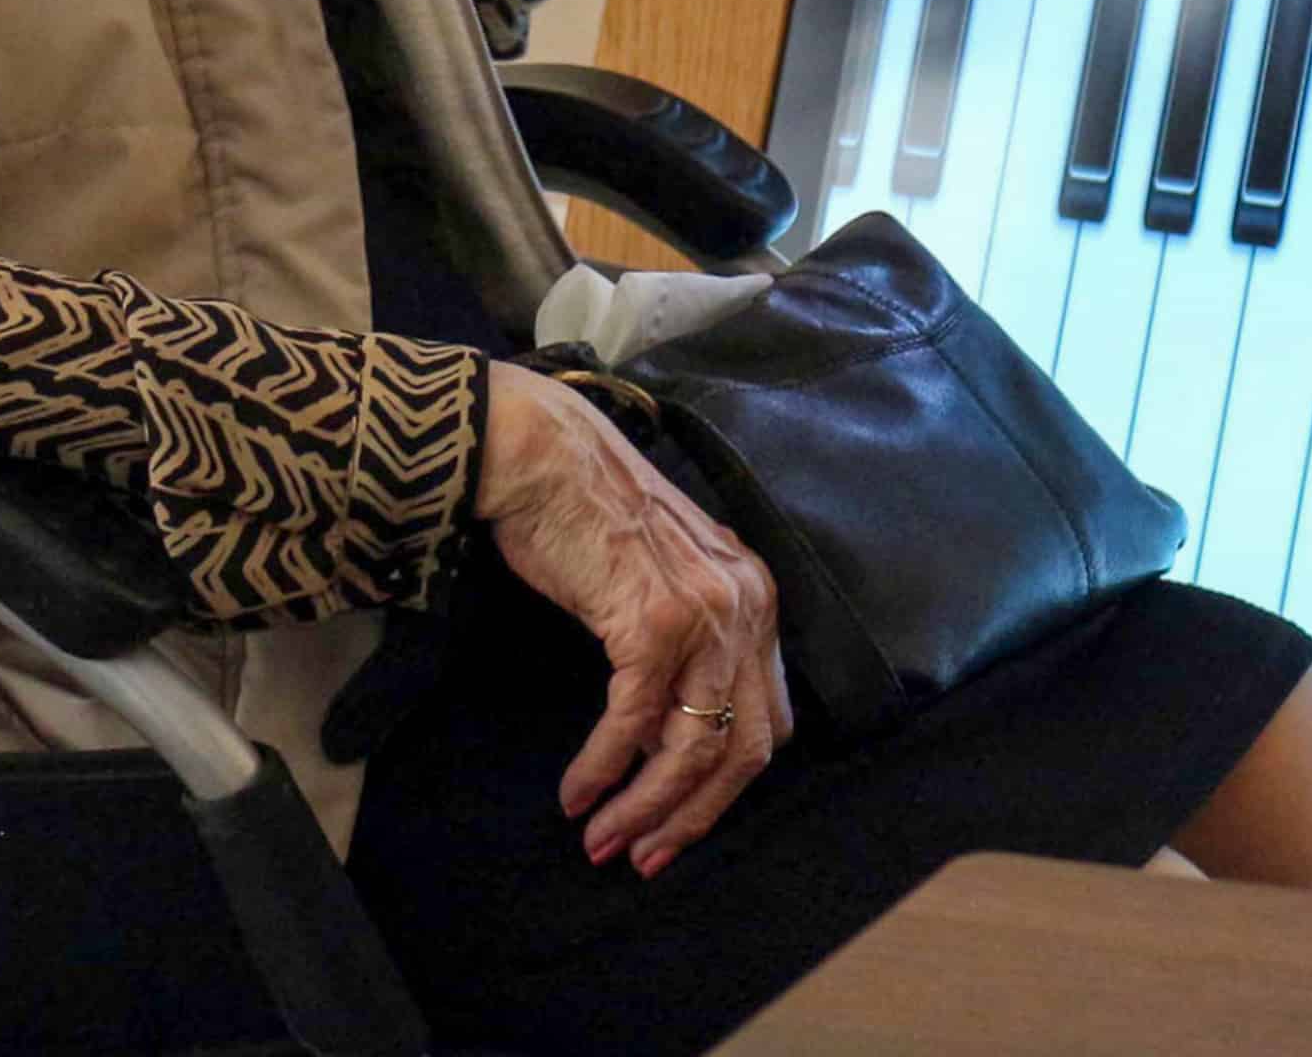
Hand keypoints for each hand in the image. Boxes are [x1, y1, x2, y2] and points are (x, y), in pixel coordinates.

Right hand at [478, 361, 792, 876]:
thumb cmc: (589, 514)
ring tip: (604, 841)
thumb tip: (658, 745)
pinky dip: (604, 769)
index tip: (677, 828)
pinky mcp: (653, 621)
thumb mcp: (661, 581)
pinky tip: (577, 794)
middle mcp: (745, 606)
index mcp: (754, 596)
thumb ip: (681, 652)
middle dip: (693, 817)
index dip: (723, 788)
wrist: (545, 454)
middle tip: (645, 858)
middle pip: (743, 749)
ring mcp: (704, 614)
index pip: (766, 721)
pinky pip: (633, 722)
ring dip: (646, 808)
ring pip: (692, 748)